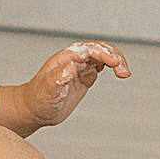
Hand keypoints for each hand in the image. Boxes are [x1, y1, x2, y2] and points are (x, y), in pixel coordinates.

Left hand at [0, 42, 128, 135]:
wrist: (35, 109)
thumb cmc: (37, 100)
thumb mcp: (46, 91)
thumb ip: (57, 78)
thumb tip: (71, 66)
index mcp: (64, 59)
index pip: (87, 49)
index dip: (102, 53)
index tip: (114, 63)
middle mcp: (74, 59)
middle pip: (98, 49)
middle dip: (113, 56)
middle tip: (123, 72)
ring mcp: (80, 66)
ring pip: (103, 55)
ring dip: (116, 61)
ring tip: (125, 74)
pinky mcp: (85, 75)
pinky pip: (102, 65)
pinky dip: (113, 67)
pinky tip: (121, 73)